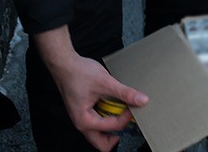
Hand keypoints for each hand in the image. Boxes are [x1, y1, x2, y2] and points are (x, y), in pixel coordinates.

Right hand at [35, 27, 147, 150]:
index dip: (126, 117)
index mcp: (84, 121)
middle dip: (118, 133)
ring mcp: (83, 118)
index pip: (112, 127)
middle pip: (103, 142)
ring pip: (102, 133)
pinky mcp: (86, 112)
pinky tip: (114, 102)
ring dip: (114, 123)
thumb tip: (142, 100)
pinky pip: (100, 121)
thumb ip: (125, 93)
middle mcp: (82, 123)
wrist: (65, 64)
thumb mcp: (106, 82)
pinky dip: (109, 116)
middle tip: (128, 117)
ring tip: (122, 108)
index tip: (134, 105)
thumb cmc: (78, 73)